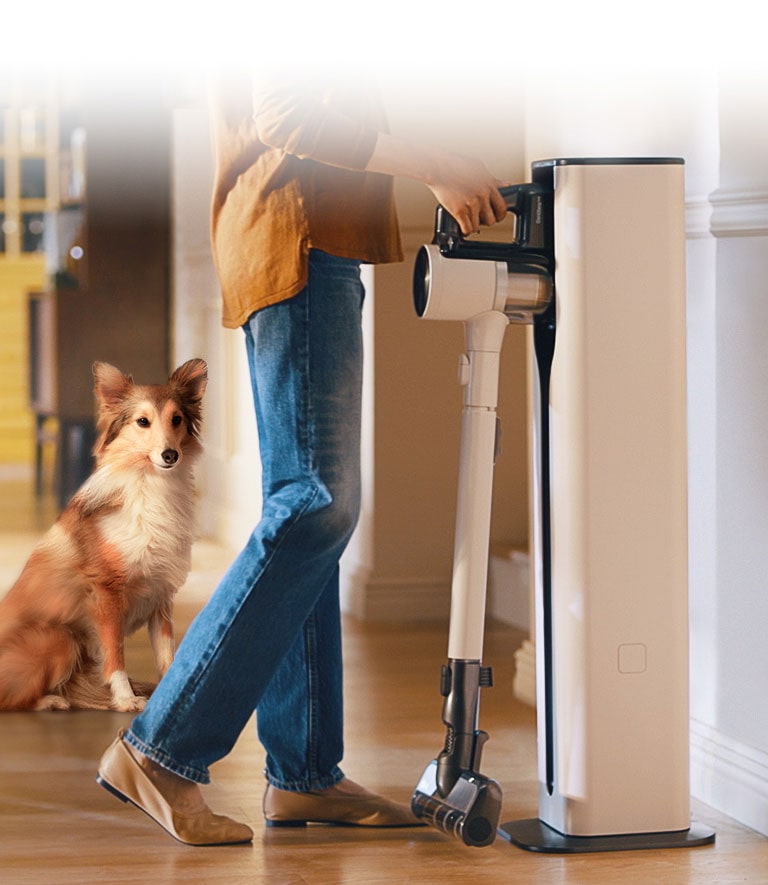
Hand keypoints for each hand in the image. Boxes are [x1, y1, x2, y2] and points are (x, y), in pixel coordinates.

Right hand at [365, 133, 509, 234]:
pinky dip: (463, 230)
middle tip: (477, 217)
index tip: (495, 214)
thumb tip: (505, 183)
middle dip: (487, 219)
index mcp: (488, 181)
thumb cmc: (449, 164)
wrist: (431, 165)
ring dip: (473, 224)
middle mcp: (483, 192)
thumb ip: (492, 178)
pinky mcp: (460, 212)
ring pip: (480, 224)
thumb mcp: (476, 167)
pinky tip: (458, 225)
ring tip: (464, 218)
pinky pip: (468, 229)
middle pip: (494, 217)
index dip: (499, 211)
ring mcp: (472, 202)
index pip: (503, 203)